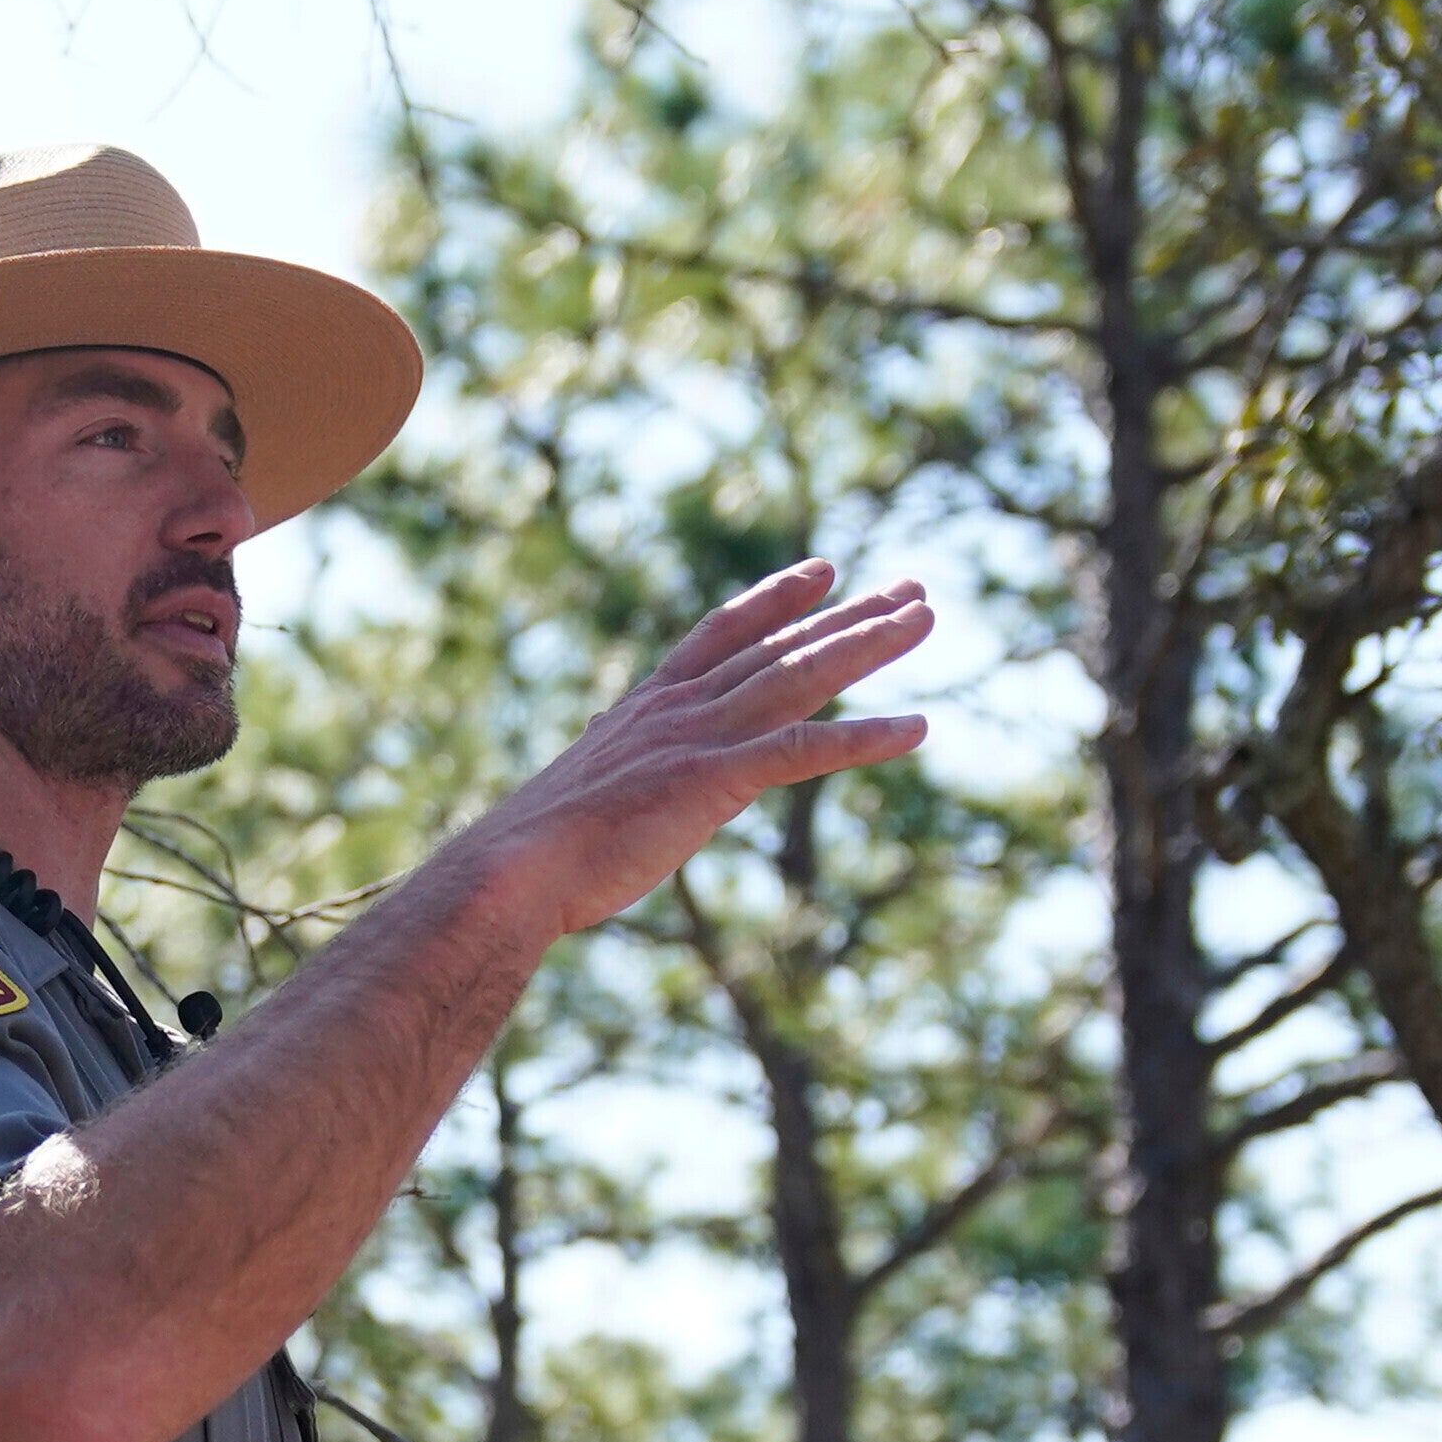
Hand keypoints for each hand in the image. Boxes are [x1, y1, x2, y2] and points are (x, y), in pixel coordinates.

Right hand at [452, 558, 933, 941]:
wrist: (516, 870)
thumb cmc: (540, 851)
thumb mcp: (589, 796)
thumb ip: (620, 772)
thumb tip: (617, 770)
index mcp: (649, 706)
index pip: (723, 633)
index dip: (777, 599)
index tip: (824, 572)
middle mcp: (680, 706)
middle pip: (780, 645)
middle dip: (850, 612)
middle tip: (912, 588)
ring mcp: (700, 737)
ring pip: (801, 676)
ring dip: (869, 643)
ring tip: (925, 616)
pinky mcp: (716, 778)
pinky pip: (807, 749)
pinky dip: (866, 737)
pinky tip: (917, 729)